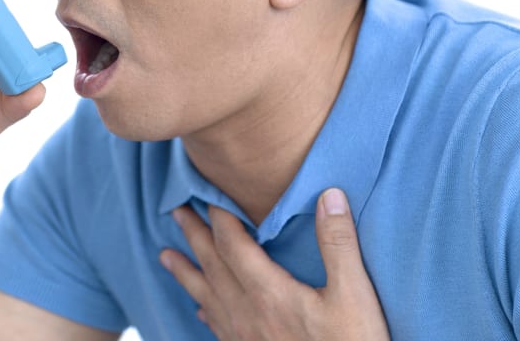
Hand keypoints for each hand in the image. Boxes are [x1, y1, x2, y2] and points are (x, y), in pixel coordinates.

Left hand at [161, 188, 388, 339]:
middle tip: (176, 210)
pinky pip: (217, 327)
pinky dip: (205, 310)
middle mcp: (248, 315)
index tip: (210, 193)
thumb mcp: (355, 295)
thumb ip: (338, 244)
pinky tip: (200, 311)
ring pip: (206, 297)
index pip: (232, 244)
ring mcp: (244, 339)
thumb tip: (329, 195)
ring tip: (165, 255)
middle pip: (212, 266)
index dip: (220, 217)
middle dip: (194, 235)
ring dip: (185, 273)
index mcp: (269, 294)